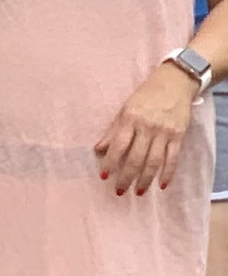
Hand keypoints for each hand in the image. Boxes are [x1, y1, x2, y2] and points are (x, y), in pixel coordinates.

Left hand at [99, 64, 204, 197]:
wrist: (174, 83)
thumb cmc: (144, 97)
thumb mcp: (124, 110)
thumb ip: (112, 131)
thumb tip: (97, 150)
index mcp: (130, 120)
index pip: (118, 146)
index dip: (110, 162)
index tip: (104, 177)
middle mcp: (147, 127)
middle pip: (136, 157)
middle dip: (127, 177)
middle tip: (119, 191)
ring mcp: (164, 132)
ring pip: (154, 161)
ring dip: (145, 179)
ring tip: (138, 192)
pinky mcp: (179, 136)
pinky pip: (173, 158)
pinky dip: (168, 172)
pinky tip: (162, 185)